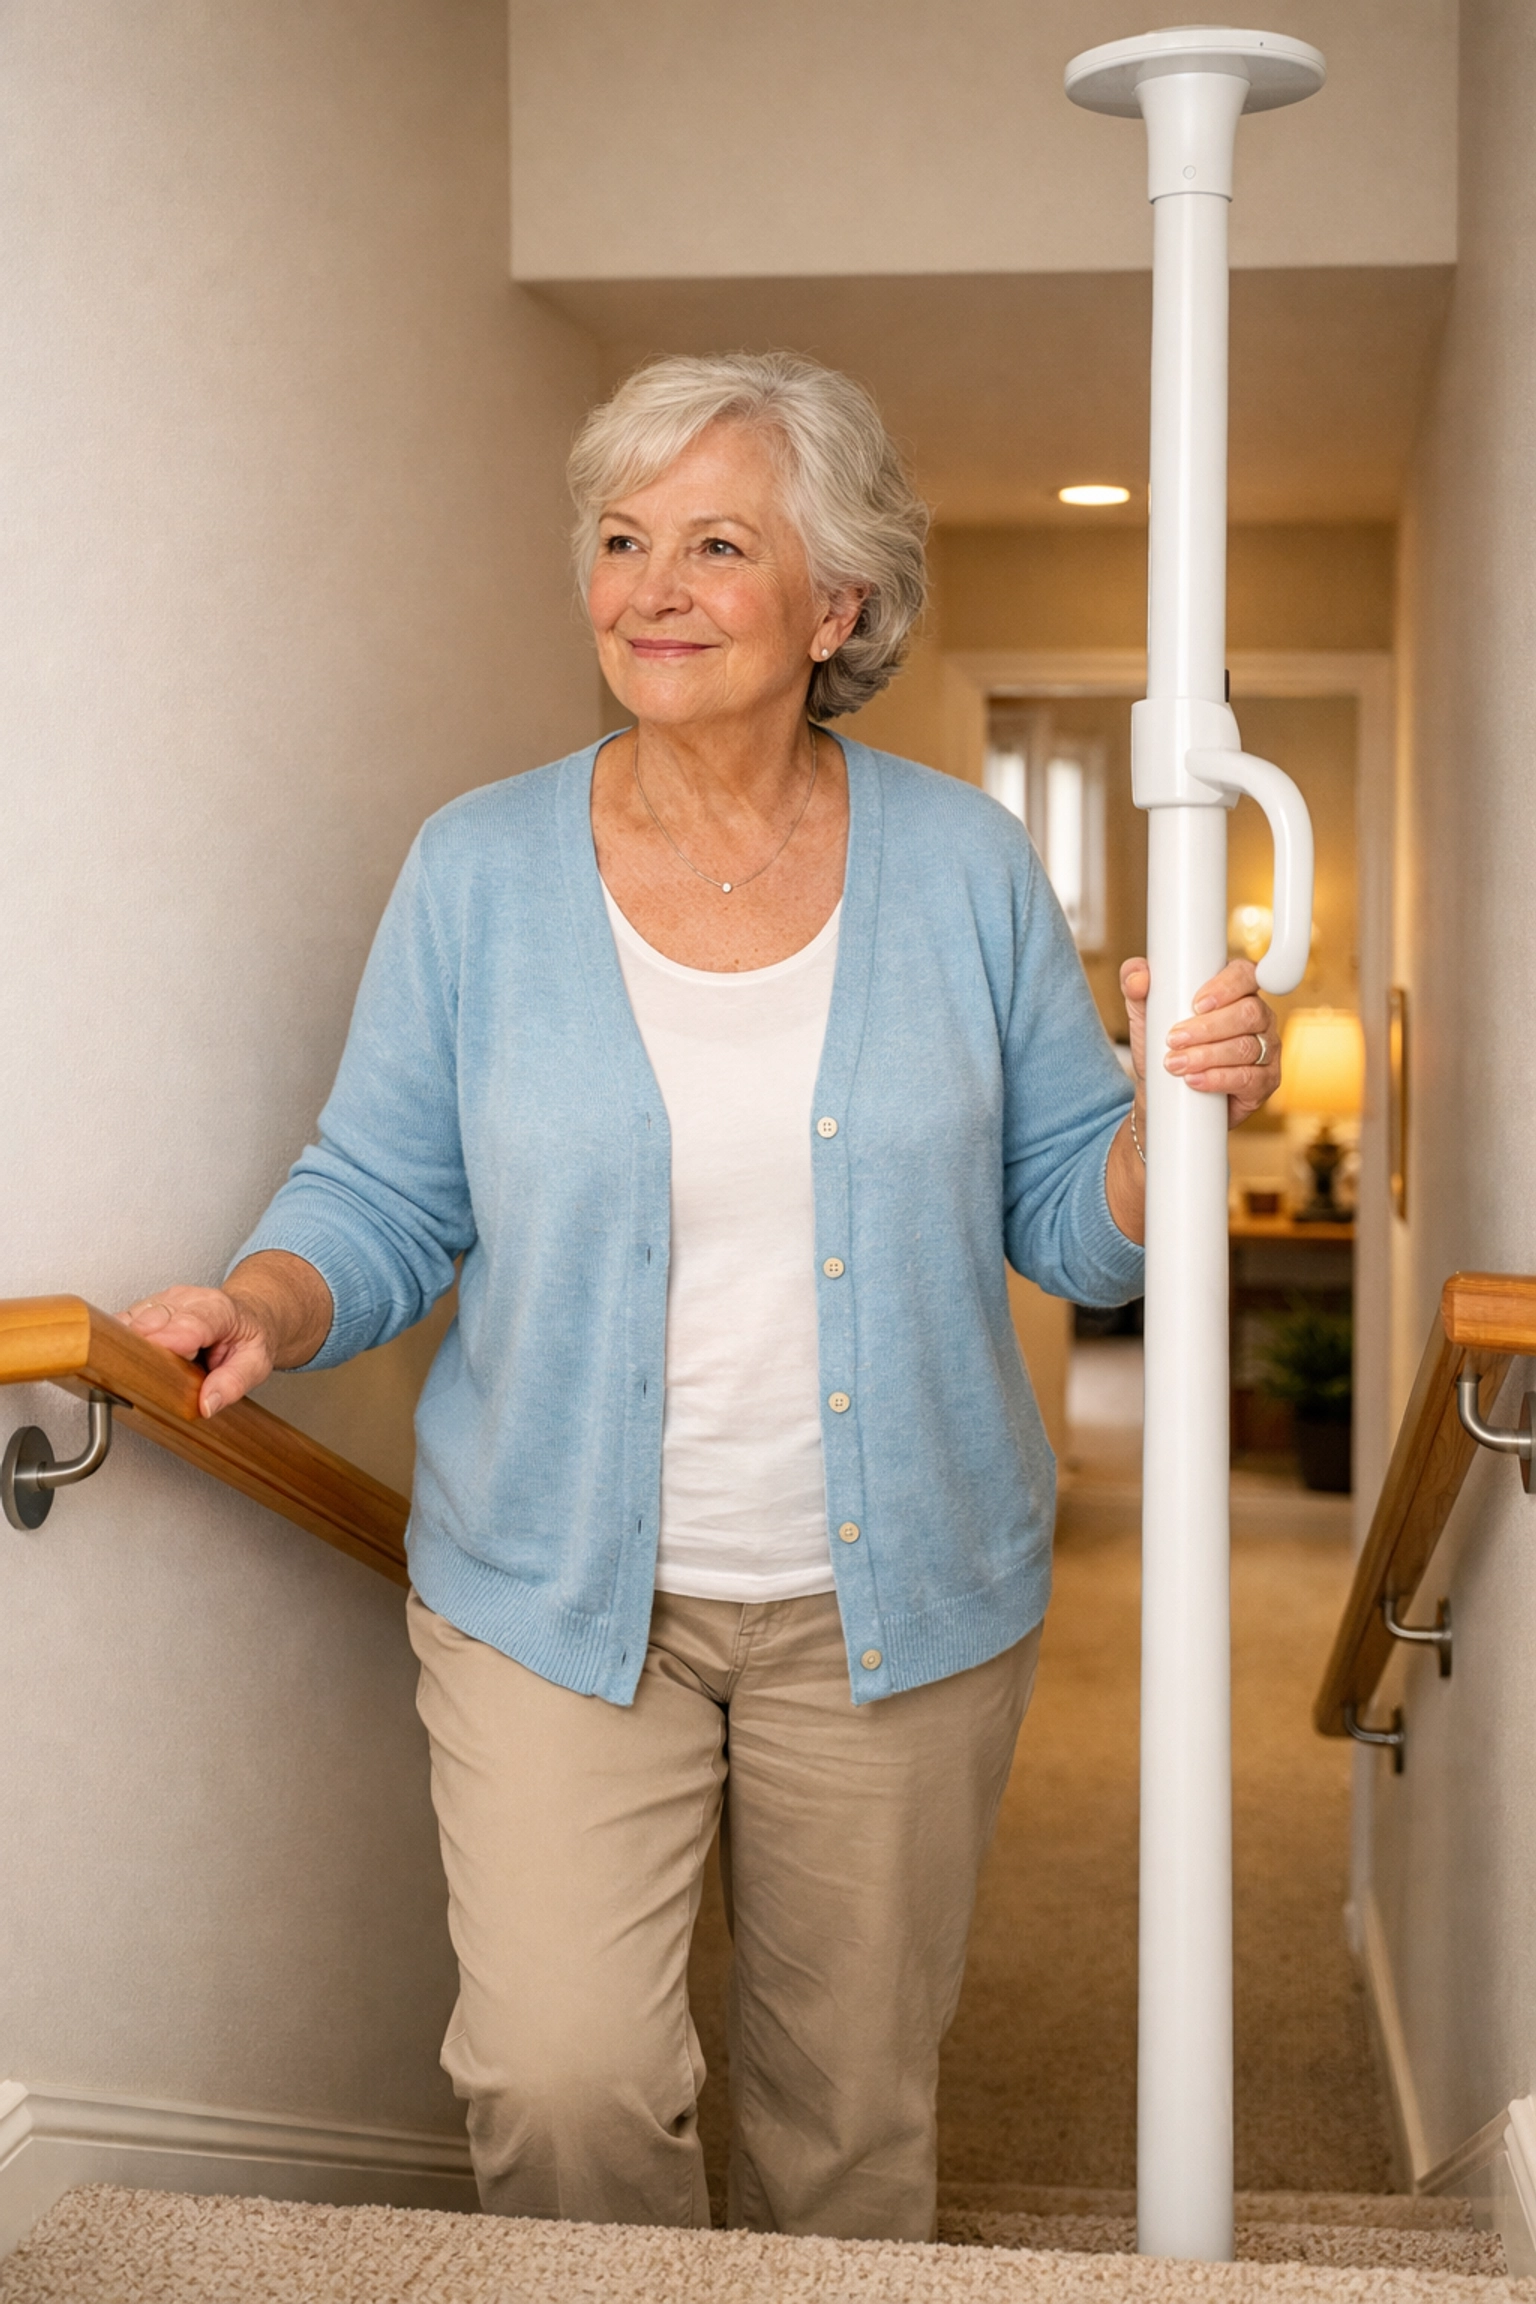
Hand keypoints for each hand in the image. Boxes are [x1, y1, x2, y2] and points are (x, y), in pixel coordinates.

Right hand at [117, 1252, 330, 1417]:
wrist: (248, 1316)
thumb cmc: (250, 1337)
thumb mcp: (257, 1364)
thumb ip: (234, 1383)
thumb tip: (207, 1404)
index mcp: (218, 1311)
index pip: (188, 1324)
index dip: (168, 1343)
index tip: (155, 1365)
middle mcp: (187, 1299)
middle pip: (151, 1321)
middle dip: (145, 1351)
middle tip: (154, 1379)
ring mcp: (164, 1300)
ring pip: (131, 1320)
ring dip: (131, 1347)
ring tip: (150, 1368)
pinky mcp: (147, 1306)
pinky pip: (124, 1321)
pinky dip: (125, 1342)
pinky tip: (138, 1356)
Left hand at [1119, 955, 1280, 1128]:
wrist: (1166, 1094)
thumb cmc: (1164, 1046)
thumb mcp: (1145, 1014)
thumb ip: (1136, 986)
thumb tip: (1137, 978)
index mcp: (1236, 990)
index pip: (1244, 974)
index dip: (1226, 986)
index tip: (1197, 1004)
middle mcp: (1257, 1016)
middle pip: (1248, 1013)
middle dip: (1208, 1028)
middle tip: (1174, 1039)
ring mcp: (1266, 1049)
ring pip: (1246, 1047)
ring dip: (1207, 1055)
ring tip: (1176, 1064)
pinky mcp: (1264, 1081)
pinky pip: (1250, 1078)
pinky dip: (1219, 1079)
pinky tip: (1196, 1080)